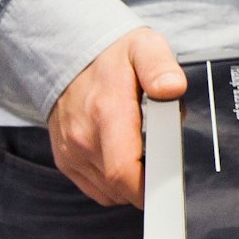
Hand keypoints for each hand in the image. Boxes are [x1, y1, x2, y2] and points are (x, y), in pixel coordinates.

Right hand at [47, 27, 187, 206]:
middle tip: (163, 160)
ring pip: (109, 192)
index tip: (171, 185)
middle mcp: (83, 137)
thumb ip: (160, 67)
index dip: (150, 188)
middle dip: (148, 182)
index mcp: (107, 112)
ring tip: (141, 150)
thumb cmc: (114, 55)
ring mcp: (71, 151)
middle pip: (121, 187)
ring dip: (131, 182)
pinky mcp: (65, 159)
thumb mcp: (144, 47)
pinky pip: (96, 188)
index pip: (124, 172)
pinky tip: (124, 157)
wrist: (68, 54)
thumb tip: (172, 88)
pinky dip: (114, 184)